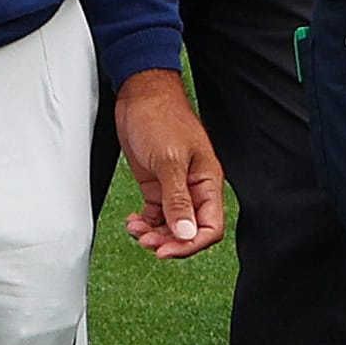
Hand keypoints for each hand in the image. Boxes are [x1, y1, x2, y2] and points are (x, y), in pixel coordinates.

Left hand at [113, 67, 225, 259]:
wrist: (140, 95)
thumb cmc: (161, 116)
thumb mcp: (169, 160)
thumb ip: (177, 199)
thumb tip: (185, 233)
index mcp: (208, 181)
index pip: (211, 227)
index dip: (190, 243)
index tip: (167, 250)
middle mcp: (194, 187)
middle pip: (190, 230)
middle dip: (169, 242)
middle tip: (148, 243)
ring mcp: (175, 186)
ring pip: (172, 225)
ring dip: (155, 234)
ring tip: (137, 232)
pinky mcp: (157, 183)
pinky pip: (156, 214)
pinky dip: (145, 223)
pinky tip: (134, 222)